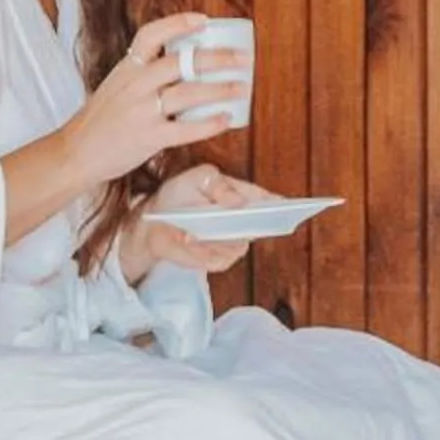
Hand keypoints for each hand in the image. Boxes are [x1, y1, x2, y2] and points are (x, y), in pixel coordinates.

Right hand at [52, 13, 252, 188]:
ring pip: (189, 93)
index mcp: (126, 68)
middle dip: (217, 58)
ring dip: (221, 89)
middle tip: (243, 58)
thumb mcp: (116, 85)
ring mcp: (141, 111)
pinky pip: (185, 129)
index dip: (179, 23)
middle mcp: (135, 84)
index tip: (204, 20)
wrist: (75, 153)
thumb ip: (143, 75)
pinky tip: (226, 119)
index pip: (151, 34)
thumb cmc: (101, 120)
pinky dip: (209, 123)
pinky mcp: (147, 138)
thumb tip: (182, 64)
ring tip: (243, 87)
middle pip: (181, 62)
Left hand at [119, 163, 271, 283]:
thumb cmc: (178, 195)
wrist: (154, 223)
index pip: (266, 199)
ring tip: (200, 230)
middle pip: (258, 226)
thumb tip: (240, 200)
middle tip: (241, 221)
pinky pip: (219, 260)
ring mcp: (231, 243)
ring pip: (239, 245)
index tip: (284, 206)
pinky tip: (190, 240)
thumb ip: (219, 185)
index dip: (278, 204)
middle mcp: (242, 221)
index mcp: (241, 195)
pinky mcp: (218, 260)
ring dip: (219, 239)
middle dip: (251, 225)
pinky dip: (203, 252)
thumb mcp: (196, 178)